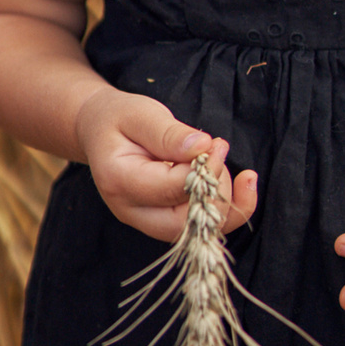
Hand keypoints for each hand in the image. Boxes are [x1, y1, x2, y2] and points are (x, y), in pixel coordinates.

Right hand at [74, 88, 258, 242]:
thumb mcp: (141, 115)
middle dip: (216, 190)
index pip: (172, 189)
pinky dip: (228, 208)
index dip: (205, 168)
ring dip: (224, 198)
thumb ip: (169, 134)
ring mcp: (145, 220)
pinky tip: (244, 184)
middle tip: (219, 150)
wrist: (100, 131)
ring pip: (197, 230)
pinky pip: (201, 227)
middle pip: (184, 222)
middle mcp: (130, 210)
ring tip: (219, 158)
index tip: (216, 143)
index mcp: (120, 180)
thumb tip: (202, 148)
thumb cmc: (120, 119)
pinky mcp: (162, 220)